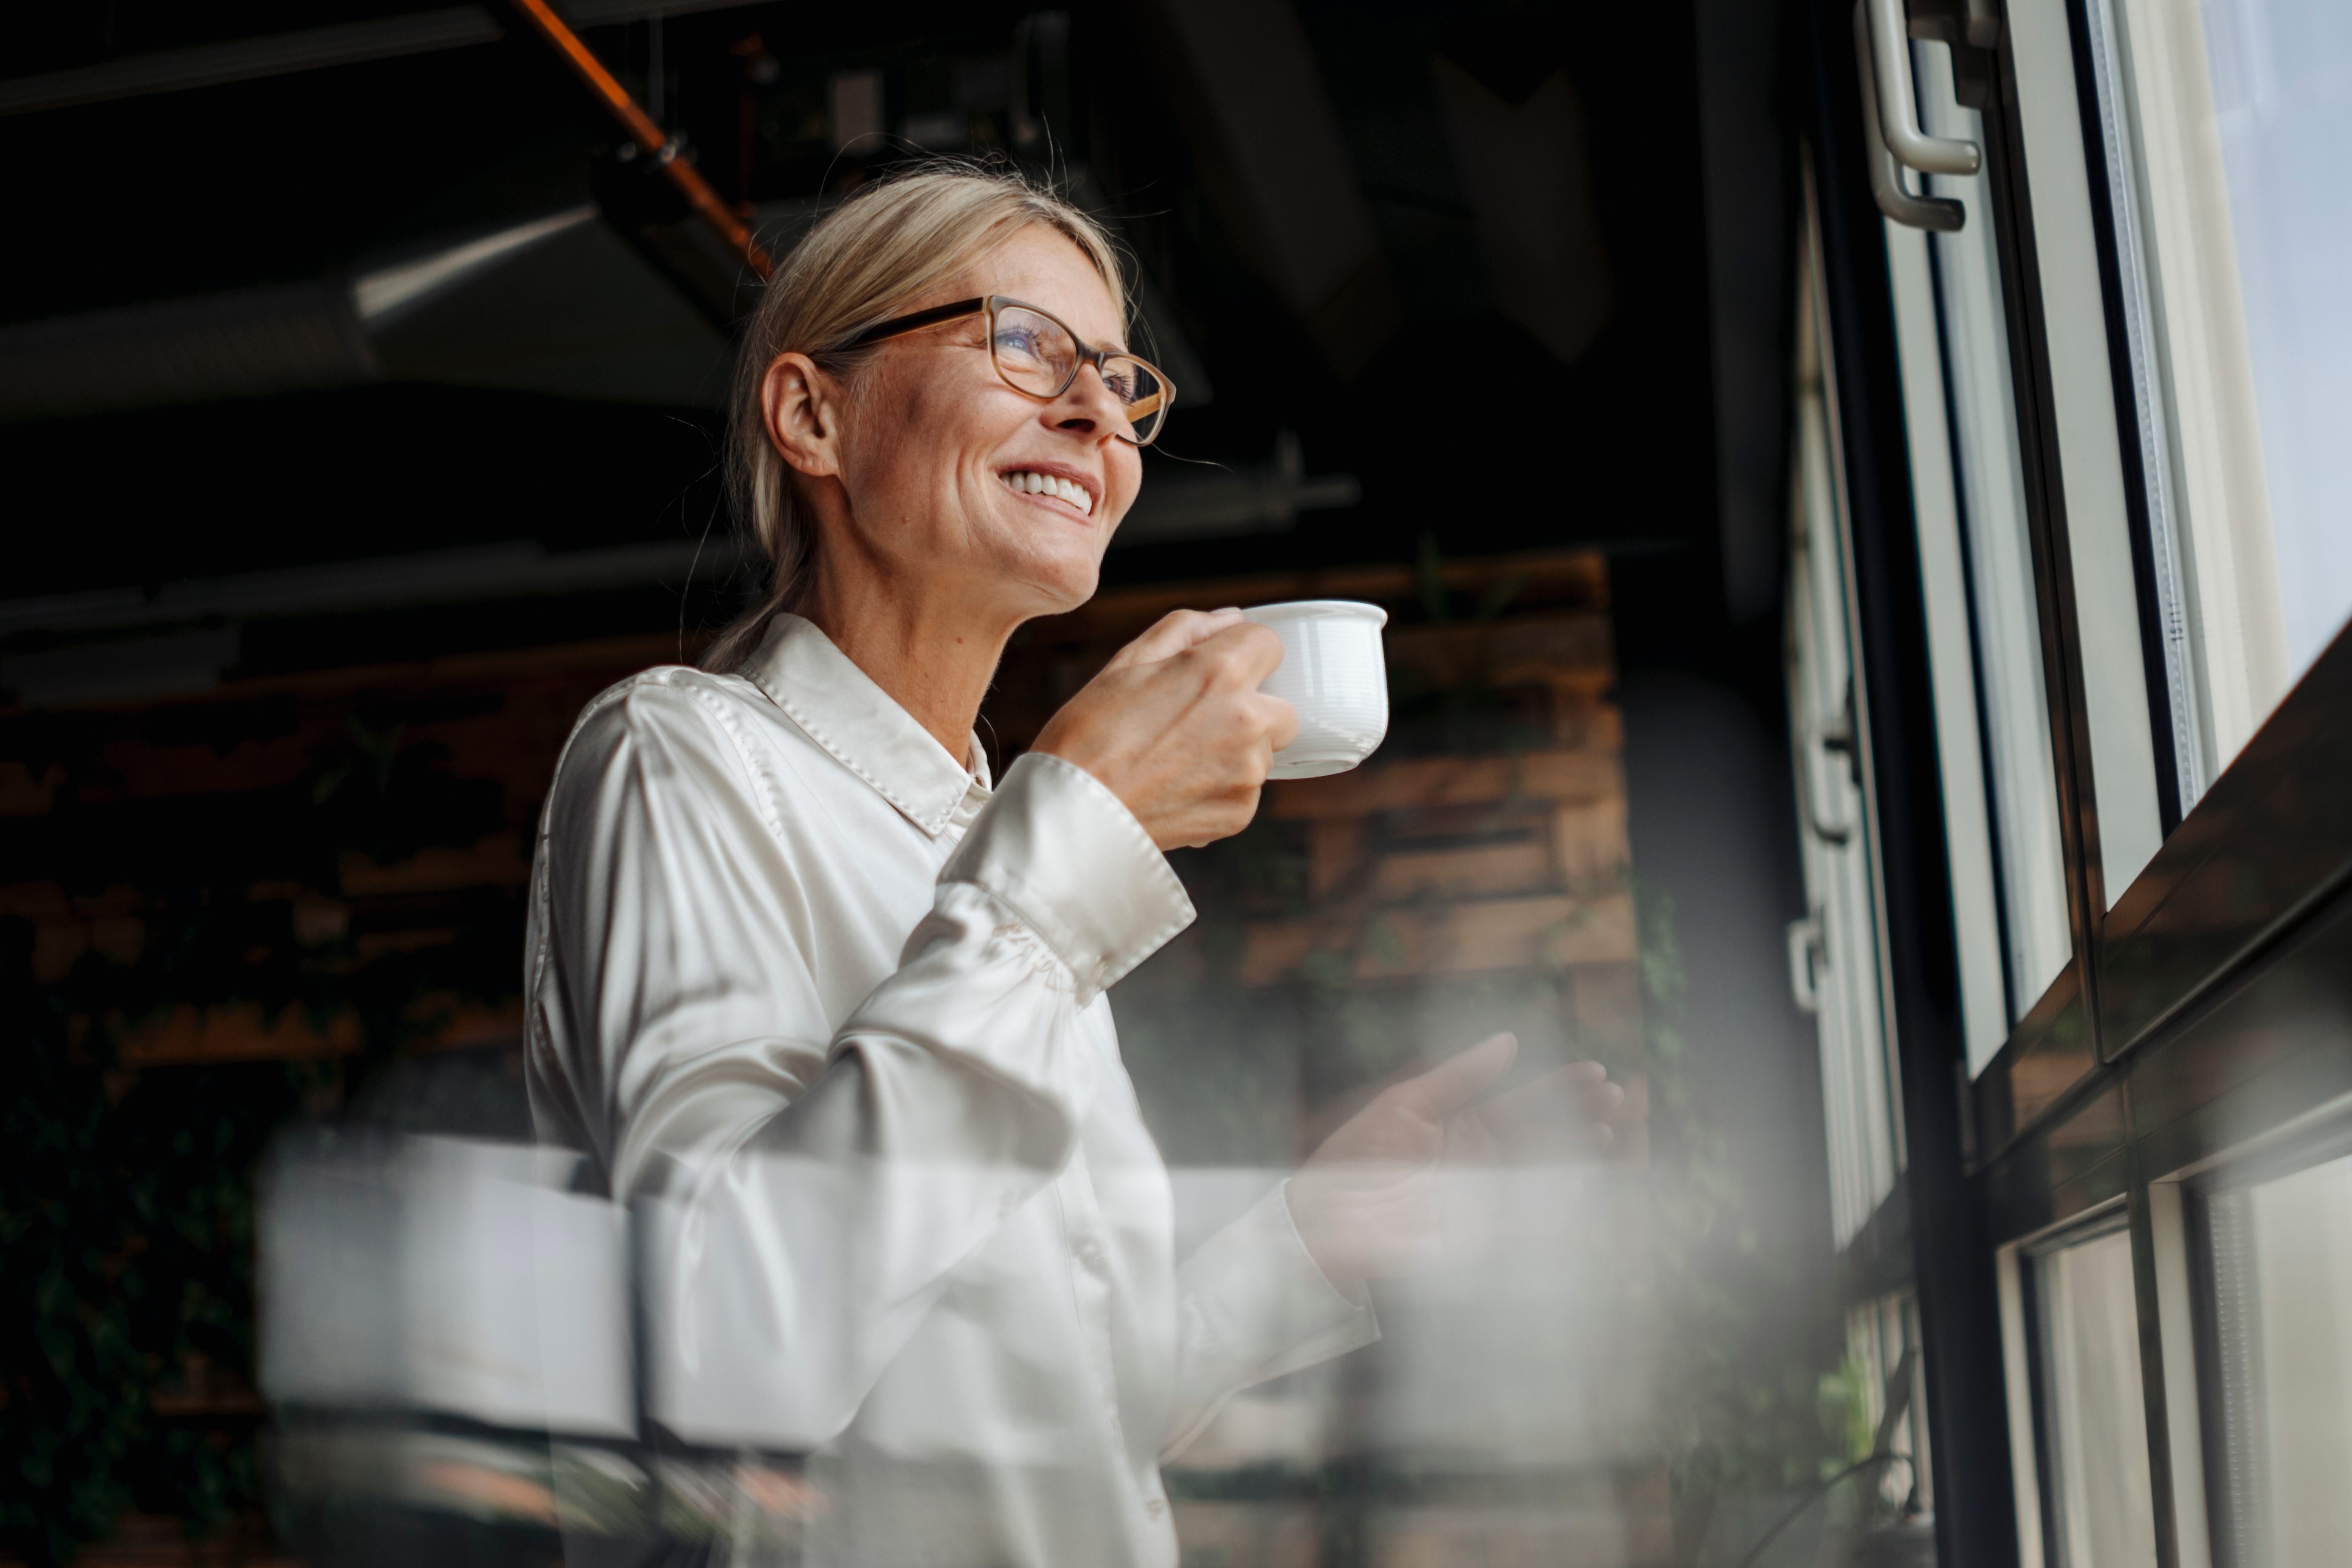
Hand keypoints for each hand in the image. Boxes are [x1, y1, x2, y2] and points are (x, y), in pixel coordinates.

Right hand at [1032, 609, 1298, 849]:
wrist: (1070, 813)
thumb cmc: (1088, 735)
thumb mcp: (1127, 662)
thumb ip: (1186, 629)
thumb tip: (1229, 620)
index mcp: (1222, 672)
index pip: (1270, 643)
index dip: (1243, 652)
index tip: (1218, 669)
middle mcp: (1248, 721)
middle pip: (1283, 706)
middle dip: (1252, 707)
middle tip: (1198, 720)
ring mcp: (1248, 772)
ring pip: (1264, 752)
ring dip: (1236, 750)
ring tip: (1177, 758)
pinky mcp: (1241, 813)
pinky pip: (1246, 790)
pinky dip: (1221, 787)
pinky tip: (1176, 786)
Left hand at [1286, 1034, 1623, 1291]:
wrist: (1325, 1220)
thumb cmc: (1356, 1158)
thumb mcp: (1405, 1104)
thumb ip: (1459, 1077)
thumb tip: (1508, 1041)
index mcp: (1465, 1126)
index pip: (1524, 1102)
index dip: (1560, 1087)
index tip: (1594, 1071)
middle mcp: (1483, 1161)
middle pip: (1543, 1135)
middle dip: (1580, 1116)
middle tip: (1615, 1097)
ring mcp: (1486, 1199)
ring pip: (1543, 1173)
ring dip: (1577, 1155)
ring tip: (1607, 1133)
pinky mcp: (1482, 1235)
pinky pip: (1529, 1219)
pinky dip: (1558, 1204)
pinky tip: (1583, 1183)